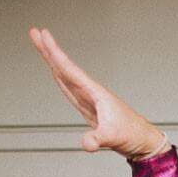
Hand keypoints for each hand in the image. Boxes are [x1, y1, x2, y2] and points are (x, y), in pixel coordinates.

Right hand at [28, 27, 169, 159]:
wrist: (143, 141)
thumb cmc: (132, 135)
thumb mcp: (113, 138)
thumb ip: (98, 139)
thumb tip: (86, 143)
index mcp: (95, 93)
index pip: (69, 69)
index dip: (55, 53)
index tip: (43, 35)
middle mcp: (91, 93)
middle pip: (65, 68)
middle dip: (49, 51)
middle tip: (34, 33)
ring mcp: (89, 100)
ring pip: (66, 76)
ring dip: (53, 61)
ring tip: (41, 46)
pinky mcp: (89, 108)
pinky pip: (70, 88)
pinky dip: (61, 78)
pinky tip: (56, 74)